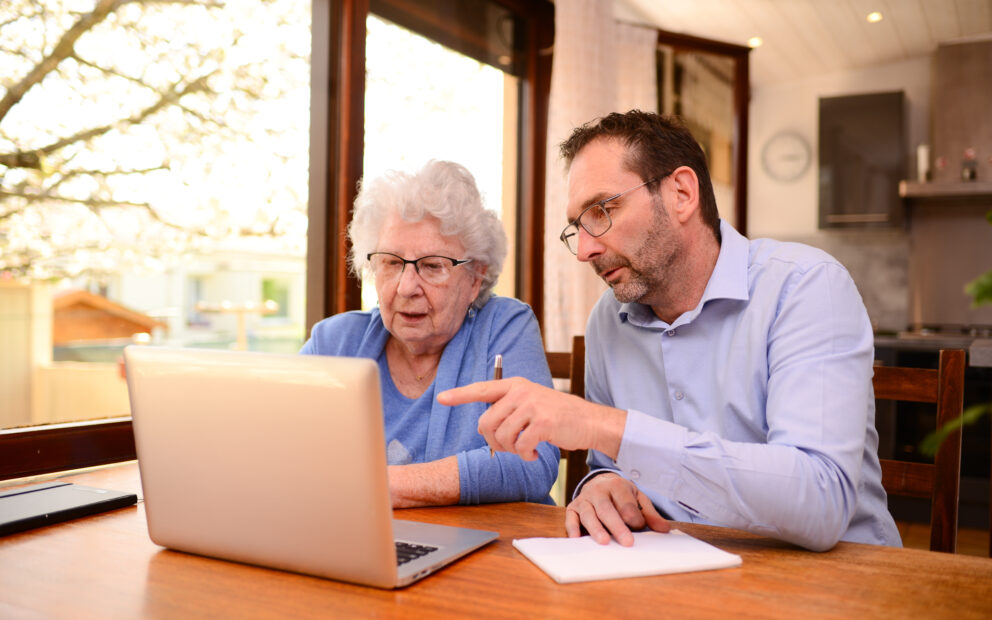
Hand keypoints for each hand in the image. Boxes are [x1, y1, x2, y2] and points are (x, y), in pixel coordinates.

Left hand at [437, 377, 625, 460]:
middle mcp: (521, 391)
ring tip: (525, 450)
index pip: (482, 389)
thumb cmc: (557, 416)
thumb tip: (484, 427)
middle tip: (510, 447)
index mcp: (516, 385)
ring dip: (511, 451)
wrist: (589, 421)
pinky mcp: (543, 423)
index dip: (460, 395)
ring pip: (502, 436)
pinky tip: (535, 454)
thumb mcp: (532, 402)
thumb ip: (508, 408)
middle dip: (494, 441)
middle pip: (487, 422)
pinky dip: (525, 456)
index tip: (441, 398)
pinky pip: (520, 447)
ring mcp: (532, 406)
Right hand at [564, 472, 669, 546]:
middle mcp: (598, 491)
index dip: (634, 518)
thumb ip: (650, 514)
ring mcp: (584, 499)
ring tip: (604, 542)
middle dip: (617, 526)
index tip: (640, 527)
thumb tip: (664, 529)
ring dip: (596, 528)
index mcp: (617, 486)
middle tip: (627, 542)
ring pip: (589, 514)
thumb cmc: (621, 495)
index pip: (626, 504)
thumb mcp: (638, 498)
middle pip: (607, 509)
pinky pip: (571, 517)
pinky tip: (577, 539)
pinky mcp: (573, 507)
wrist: (600, 481)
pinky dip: (572, 528)